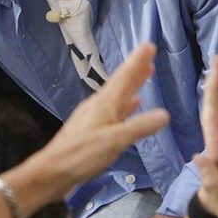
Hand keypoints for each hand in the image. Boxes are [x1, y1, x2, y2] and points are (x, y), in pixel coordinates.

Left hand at [22, 43, 169, 201]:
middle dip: (136, 70)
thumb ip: (139, 127)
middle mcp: (98, 106)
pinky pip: (114, 112)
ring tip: (144, 76)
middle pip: (121, 84)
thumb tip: (165, 114)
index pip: (124, 77)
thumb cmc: (81, 155)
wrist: (52, 172)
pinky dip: (125, 107)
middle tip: (150, 57)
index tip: (149, 45)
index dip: (137, 61)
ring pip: (118, 97)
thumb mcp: (114, 141)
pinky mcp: (91, 131)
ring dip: (132, 87)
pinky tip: (132, 107)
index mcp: (104, 104)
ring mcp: (94, 118)